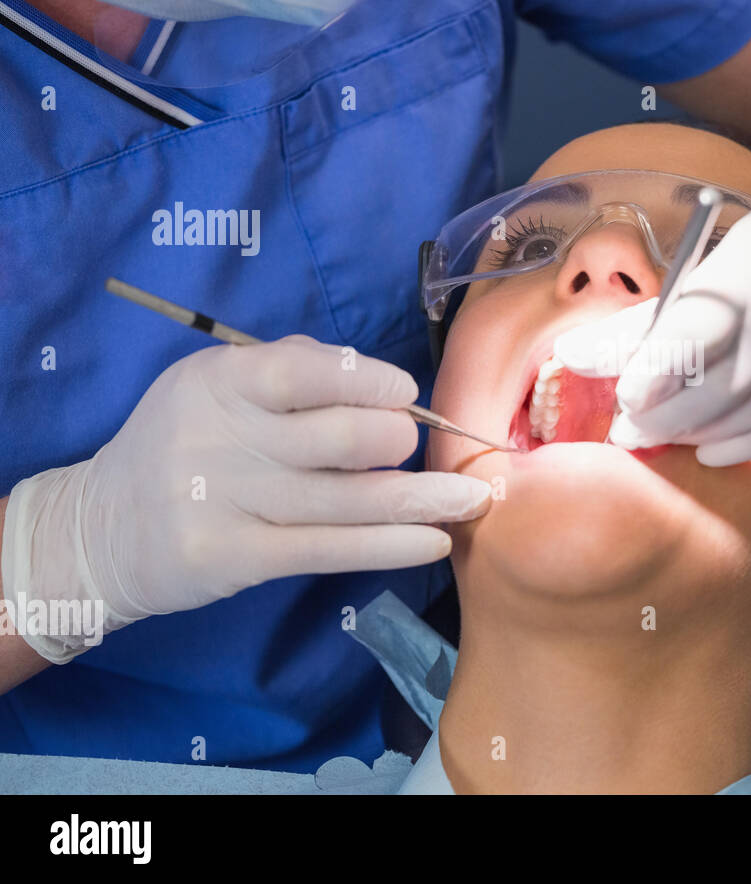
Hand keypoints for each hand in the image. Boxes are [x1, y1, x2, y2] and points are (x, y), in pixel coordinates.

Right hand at [0, 335, 490, 662]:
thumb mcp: (213, 388)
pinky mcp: (236, 559)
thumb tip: (374, 375)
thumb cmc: (182, 445)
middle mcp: (222, 438)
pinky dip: (392, 545)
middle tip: (413, 448)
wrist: (99, 529)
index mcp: (220, 381)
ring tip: (473, 499)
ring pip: (349, 501)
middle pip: (341, 440)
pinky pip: (332, 550)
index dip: (371, 383)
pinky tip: (434, 541)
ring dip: (424, 500)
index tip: (406, 394)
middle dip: (397, 442)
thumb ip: (287, 368)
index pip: (308, 373)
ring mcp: (227, 503)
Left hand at [554, 145, 750, 465]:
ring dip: (709, 434)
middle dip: (673, 415)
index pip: (706, 321)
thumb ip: (658, 316)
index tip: (627, 400)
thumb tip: (576, 359)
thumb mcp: (729, 257)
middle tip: (632, 433)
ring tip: (671, 439)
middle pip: (733, 380)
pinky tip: (719, 450)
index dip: (662, 368)